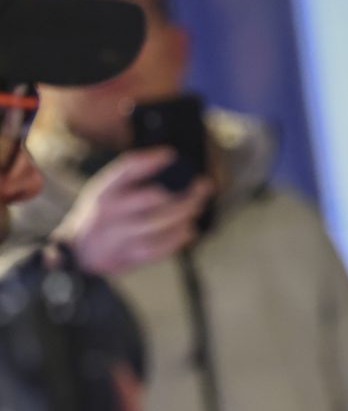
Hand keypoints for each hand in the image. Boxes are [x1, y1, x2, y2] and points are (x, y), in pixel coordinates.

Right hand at [51, 148, 213, 273]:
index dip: (149, 161)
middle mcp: (110, 212)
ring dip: (184, 215)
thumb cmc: (102, 215)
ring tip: (197, 208)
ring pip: (159, 224)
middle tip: (203, 186)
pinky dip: (177, 239)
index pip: (126, 169)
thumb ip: (132, 179)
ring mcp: (118, 236)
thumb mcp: (106, 190)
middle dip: (184, 192)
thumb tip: (170, 162)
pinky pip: (157, 249)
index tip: (171, 154)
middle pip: (153, 198)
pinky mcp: (128, 256)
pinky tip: (189, 230)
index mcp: (104, 191)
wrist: (80, 252)